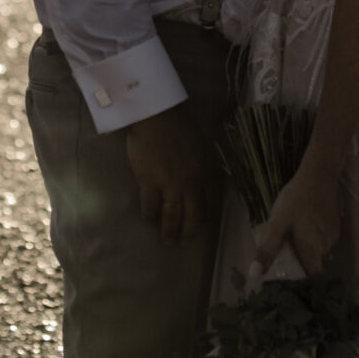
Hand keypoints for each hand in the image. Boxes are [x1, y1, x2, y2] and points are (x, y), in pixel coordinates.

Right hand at [124, 105, 207, 243]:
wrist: (157, 114)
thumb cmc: (180, 126)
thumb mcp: (202, 147)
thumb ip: (204, 167)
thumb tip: (202, 186)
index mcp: (206, 172)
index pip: (209, 204)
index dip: (204, 218)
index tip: (198, 226)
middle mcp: (191, 183)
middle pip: (192, 216)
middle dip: (187, 232)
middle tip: (181, 243)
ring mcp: (170, 184)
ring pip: (171, 216)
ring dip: (169, 232)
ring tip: (166, 241)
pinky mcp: (149, 182)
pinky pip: (150, 206)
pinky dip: (149, 217)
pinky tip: (148, 222)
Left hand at [255, 157, 342, 276]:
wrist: (319, 175)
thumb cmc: (296, 199)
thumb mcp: (277, 223)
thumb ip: (268, 249)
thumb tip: (255, 275)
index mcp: (312, 250)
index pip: (309, 278)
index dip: (298, 282)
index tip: (285, 279)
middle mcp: (326, 247)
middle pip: (310, 263)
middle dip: (296, 259)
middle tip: (281, 247)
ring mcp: (332, 237)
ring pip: (315, 250)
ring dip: (303, 246)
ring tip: (291, 231)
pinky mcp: (334, 226)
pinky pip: (320, 239)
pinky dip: (310, 236)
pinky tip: (302, 222)